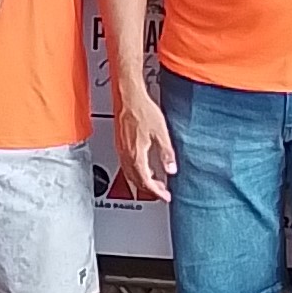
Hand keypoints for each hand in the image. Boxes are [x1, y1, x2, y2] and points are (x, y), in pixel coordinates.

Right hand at [113, 86, 176, 202]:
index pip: (145, 181)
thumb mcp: (161, 132)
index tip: (165, 196)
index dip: (156, 192)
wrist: (128, 96)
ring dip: (142, 181)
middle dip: (149, 189)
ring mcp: (121, 149)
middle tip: (161, 192)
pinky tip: (144, 167)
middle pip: (136, 181)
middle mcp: (126, 154)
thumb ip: (166, 153)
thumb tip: (171, 169)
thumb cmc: (142, 109)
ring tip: (155, 182)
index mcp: (136, 155)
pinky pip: (126, 164)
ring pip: (130, 174)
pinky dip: (136, 171)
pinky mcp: (120, 143)